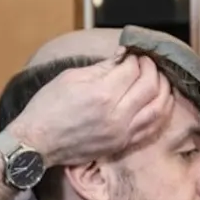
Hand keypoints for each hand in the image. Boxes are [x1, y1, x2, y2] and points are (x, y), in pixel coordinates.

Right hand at [10, 53, 170, 167]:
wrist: (36, 143)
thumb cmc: (47, 107)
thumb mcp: (70, 78)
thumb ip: (102, 67)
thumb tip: (123, 56)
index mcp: (102, 94)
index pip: (133, 69)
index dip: (135, 58)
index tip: (132, 54)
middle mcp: (116, 115)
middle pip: (150, 86)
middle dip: (152, 70)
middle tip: (147, 63)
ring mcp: (121, 133)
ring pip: (158, 108)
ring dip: (164, 90)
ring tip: (160, 79)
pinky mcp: (121, 145)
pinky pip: (151, 128)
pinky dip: (161, 112)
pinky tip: (160, 102)